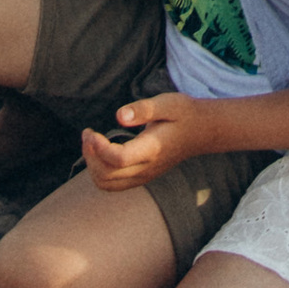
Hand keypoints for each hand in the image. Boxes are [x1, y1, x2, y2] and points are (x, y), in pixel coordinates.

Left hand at [82, 89, 200, 190]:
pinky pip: (113, 184)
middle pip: (107, 175)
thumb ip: (143, 109)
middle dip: (90, 155)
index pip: (118, 159)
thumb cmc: (183, 113)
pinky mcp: (141, 177)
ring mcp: (144, 176)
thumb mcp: (167, 103)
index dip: (99, 148)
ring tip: (91, 143)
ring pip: (107, 184)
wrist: (200, 131)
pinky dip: (99, 172)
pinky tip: (101, 152)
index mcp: (152, 149)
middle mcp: (146, 168)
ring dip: (92, 166)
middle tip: (88, 134)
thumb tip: (119, 116)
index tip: (91, 132)